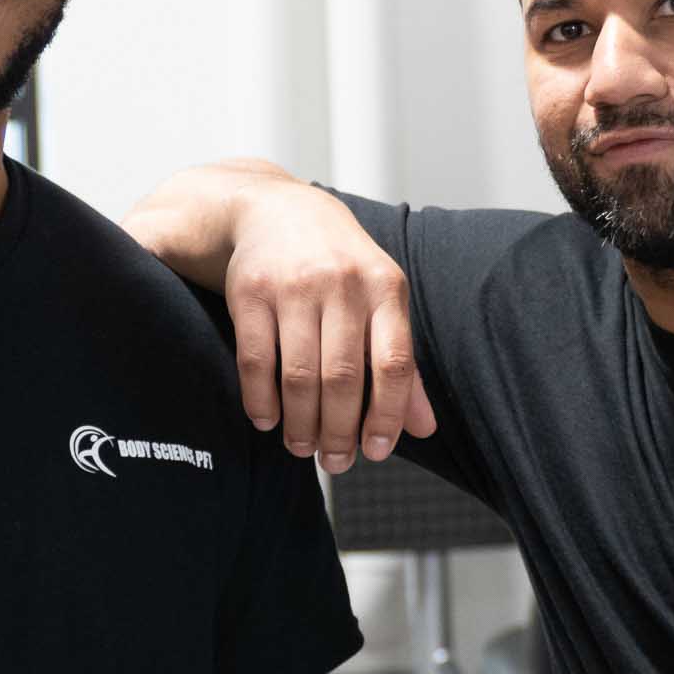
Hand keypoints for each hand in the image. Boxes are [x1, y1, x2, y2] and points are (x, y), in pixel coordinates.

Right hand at [224, 184, 435, 472]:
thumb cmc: (340, 266)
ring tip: (302, 448)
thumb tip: (424, 429)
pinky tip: (268, 421)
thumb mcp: (381, 301)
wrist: (276, 209)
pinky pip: (255, 360)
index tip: (376, 452)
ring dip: (301, 423)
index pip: (394, 363)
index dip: (387, 415)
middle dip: (339, 430)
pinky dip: (261, 399)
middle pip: (343, 376)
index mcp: (385, 288)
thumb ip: (402, 365)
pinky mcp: (250, 291)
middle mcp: (342, 283)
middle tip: (335, 463)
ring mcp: (293, 286)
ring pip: (299, 374)